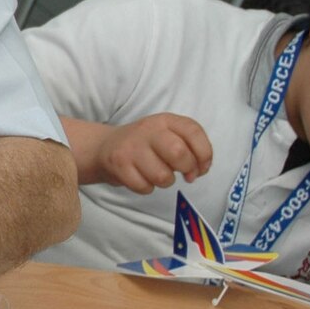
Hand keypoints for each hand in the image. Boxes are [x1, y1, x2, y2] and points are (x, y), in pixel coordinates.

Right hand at [92, 113, 212, 193]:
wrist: (105, 146)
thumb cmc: (146, 144)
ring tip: (158, 174)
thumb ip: (190, 147)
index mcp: (165, 120)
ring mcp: (131, 147)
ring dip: (166, 181)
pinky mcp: (119, 165)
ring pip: (162, 176)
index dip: (204, 154)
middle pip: (179, 153)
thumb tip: (200, 170)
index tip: (201, 167)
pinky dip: (147, 188)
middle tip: (185, 174)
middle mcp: (148, 130)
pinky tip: (142, 177)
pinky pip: (144, 187)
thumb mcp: (168, 134)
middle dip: (187, 169)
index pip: (193, 132)